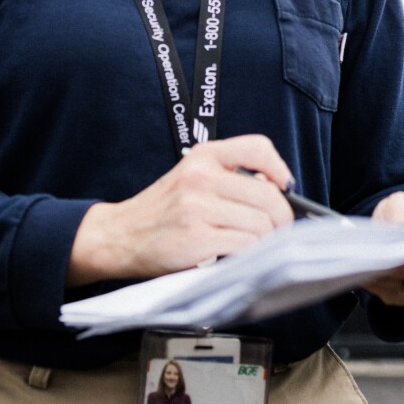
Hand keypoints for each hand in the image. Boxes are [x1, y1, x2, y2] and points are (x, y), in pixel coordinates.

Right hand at [67, 135, 293, 286]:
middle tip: (278, 230)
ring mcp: (197, 208)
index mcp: (203, 157)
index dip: (279, 169)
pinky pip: (245, 246)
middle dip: (281, 218)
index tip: (284, 187)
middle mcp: (200, 177)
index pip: (258, 148)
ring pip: (260, 224)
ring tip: (254, 245)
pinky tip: (238, 255)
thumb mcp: (190, 177)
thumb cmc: (162, 211)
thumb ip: (227, 177)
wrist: (119, 235)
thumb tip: (276, 192)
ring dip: (265, 240)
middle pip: (268, 196)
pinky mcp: (196, 239)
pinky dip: (249, 254)